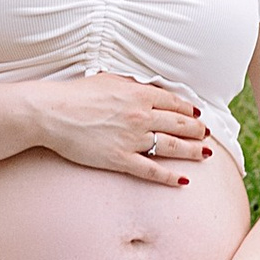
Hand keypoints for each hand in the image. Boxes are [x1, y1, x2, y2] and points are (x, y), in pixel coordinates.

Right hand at [22, 76, 210, 182]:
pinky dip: (171, 176)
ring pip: (172, 147)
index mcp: (137, 93)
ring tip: (205, 155)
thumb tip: (147, 88)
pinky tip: (183, 180)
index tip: (198, 115)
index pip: (173, 102)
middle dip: (197, 130)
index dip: (189, 110)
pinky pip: (153, 170)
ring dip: (192, 151)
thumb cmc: (75, 94)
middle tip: (207, 135)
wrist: (52, 112)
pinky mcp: (121, 159)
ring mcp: (133, 138)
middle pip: (179, 124)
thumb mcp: (107, 79)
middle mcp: (141, 115)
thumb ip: (131, 85)